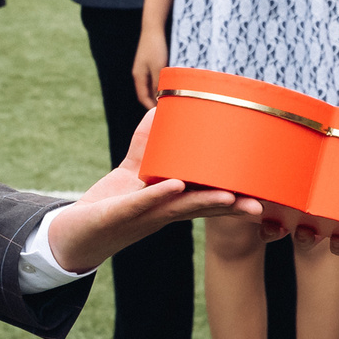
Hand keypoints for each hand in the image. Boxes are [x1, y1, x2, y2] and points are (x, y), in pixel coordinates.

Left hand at [46, 115, 258, 271]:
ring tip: (228, 197)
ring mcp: (143, 215)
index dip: (236, 199)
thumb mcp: (135, 168)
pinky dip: (159, 194)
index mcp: (174, 204)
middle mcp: (164, 213)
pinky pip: (141, 202)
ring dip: (204, 203)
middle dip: (231, 208)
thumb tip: (163, 106)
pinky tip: (175, 184)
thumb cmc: (111, 202)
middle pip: (202, 210)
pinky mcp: (118, 213)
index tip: (263, 195)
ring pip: (179, 209)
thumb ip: (149, 140)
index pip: (209, 202)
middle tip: (258, 206)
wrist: (75, 232)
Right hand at [131, 25, 167, 109]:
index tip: (161, 116)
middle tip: (167, 111)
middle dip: (155, 103)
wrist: (153, 28)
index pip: (143, 98)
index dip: (151, 107)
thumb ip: (159, 83)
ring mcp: (145, 68)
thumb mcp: (159, 67)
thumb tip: (160, 99)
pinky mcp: (151, 63)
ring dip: (160, 94)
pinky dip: (162, 85)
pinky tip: (171, 86)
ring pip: (152, 86)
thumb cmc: (156, 47)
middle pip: (147, 93)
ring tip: (171, 101)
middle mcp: (140, 74)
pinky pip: (156, 79)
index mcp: (139, 77)